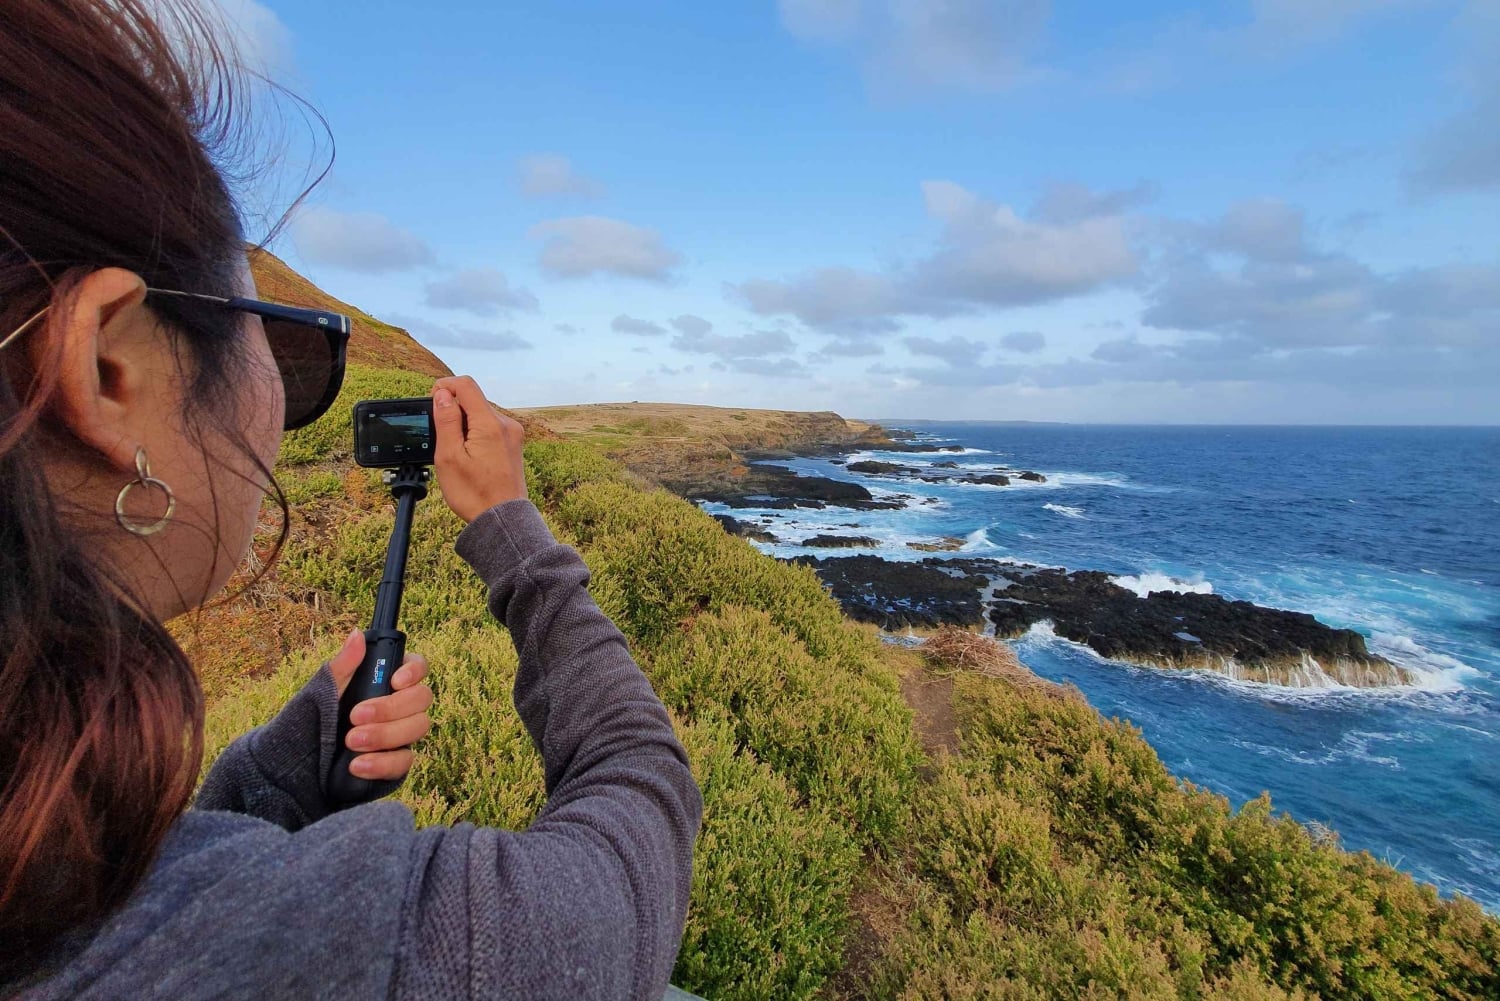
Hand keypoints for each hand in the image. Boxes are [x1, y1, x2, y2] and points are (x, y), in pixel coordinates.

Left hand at [327, 630, 432, 780]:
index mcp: (388, 681)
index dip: (414, 671)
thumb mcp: (325, 688)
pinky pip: (405, 761)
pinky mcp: (396, 762)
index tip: (394, 680)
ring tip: (351, 741)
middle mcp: (401, 705)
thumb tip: (357, 635)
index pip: (418, 667)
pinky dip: (382, 763)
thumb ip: (344, 664)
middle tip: (355, 716)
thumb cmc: (316, 717)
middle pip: (422, 698)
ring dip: (385, 735)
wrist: (301, 760)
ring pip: (418, 728)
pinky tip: (357, 765)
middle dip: (390, 708)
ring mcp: (402, 734)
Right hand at [431, 375, 527, 522]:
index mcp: (490, 424)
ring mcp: (512, 434)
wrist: (502, 519)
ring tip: (458, 453)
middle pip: (474, 400)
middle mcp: (506, 424)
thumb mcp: (449, 456)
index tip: (433, 403)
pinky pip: (490, 428)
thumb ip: (447, 421)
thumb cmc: (474, 493)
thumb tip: (443, 394)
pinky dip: (476, 434)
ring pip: (481, 414)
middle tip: (443, 439)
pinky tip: (470, 457)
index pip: (466, 385)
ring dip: (464, 425)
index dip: (444, 387)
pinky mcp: (513, 444)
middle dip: (454, 411)